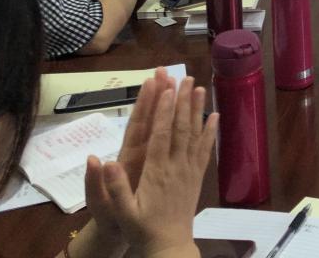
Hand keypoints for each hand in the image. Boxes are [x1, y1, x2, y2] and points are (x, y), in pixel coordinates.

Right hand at [84, 76, 217, 255]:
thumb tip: (103, 161)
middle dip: (182, 101)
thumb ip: (115, 187)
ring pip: (194, 135)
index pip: (161, 135)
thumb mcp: (121, 212)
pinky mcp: (197, 177)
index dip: (163, 111)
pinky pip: (205, 150)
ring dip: (197, 110)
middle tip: (184, 77)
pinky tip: (215, 116)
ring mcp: (189, 170)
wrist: (168, 247)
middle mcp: (176, 166)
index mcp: (156, 172)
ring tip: (200, 87)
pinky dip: (210, 132)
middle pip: (180, 128)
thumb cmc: (140, 229)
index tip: (165, 88)